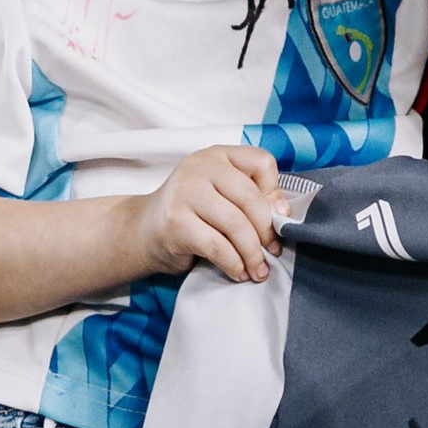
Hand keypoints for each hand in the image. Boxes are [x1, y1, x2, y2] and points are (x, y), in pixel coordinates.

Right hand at [133, 146, 283, 283]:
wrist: (144, 231)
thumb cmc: (191, 213)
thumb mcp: (222, 196)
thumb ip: (251, 196)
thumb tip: (282, 213)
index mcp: (218, 155)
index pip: (261, 162)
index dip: (275, 193)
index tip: (278, 218)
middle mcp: (200, 167)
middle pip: (251, 197)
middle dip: (267, 231)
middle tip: (273, 251)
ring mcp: (185, 192)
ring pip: (236, 224)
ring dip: (252, 253)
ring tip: (258, 269)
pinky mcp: (176, 222)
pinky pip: (217, 246)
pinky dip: (233, 263)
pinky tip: (238, 272)